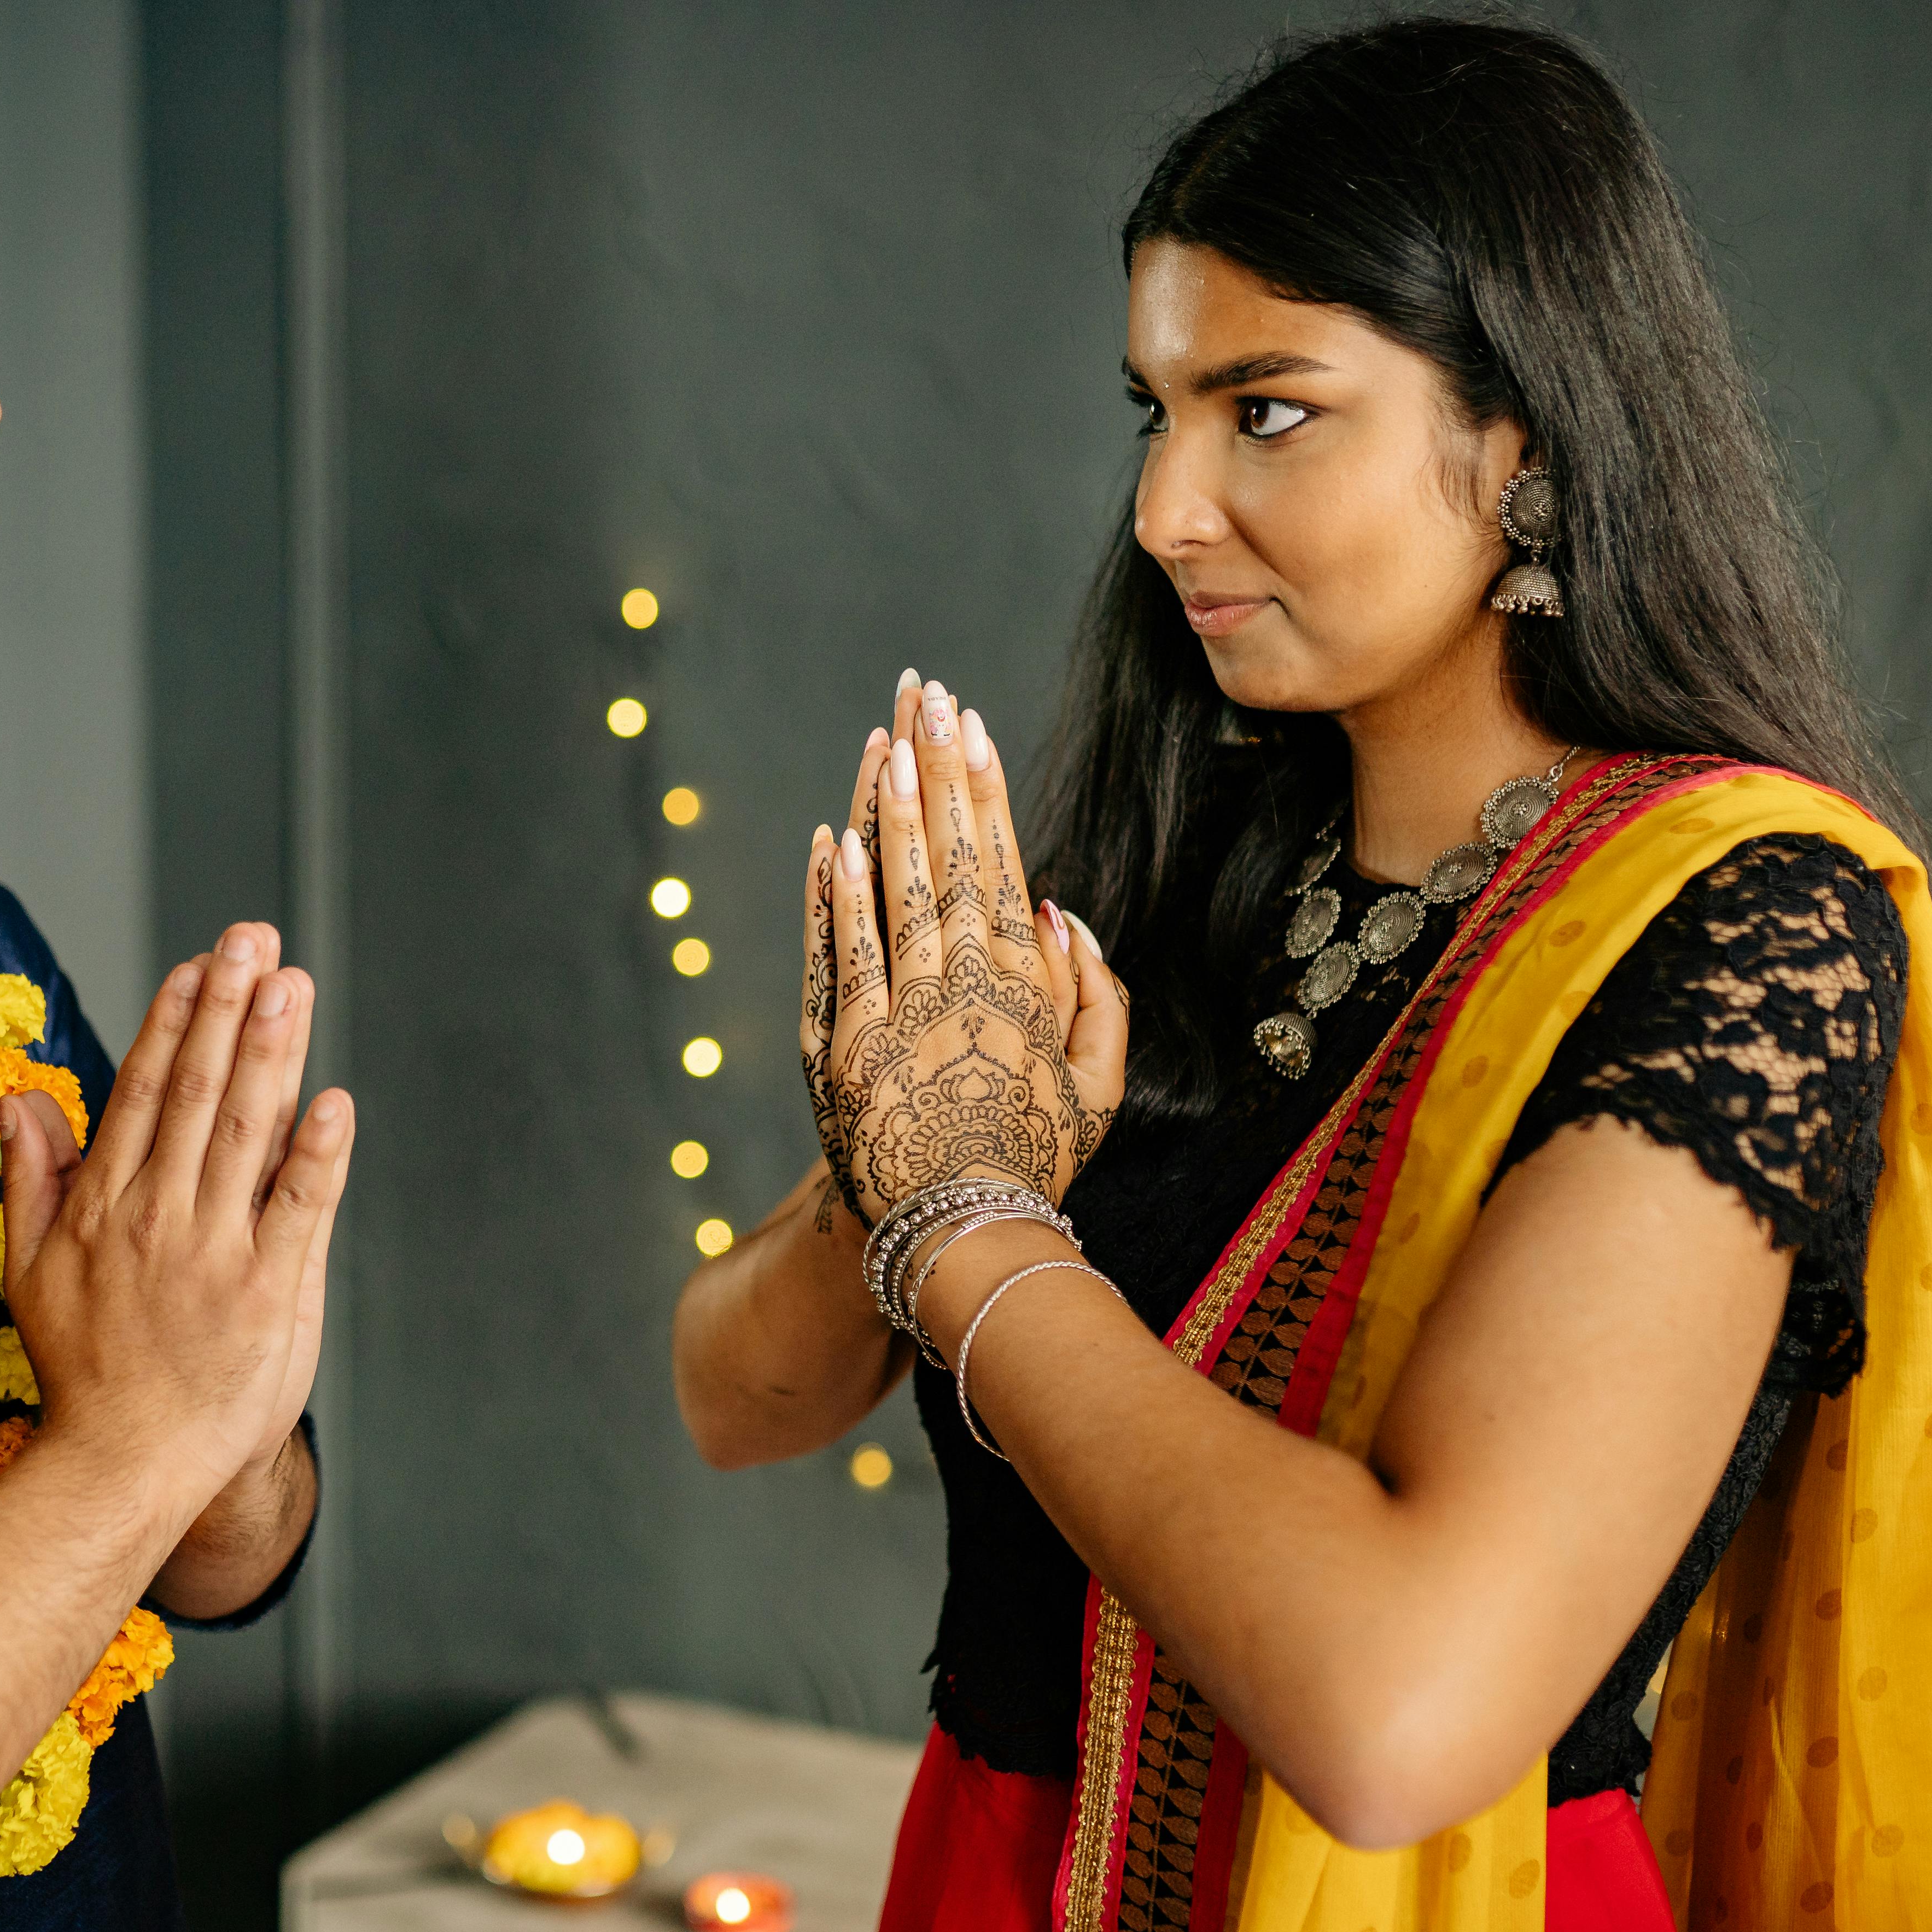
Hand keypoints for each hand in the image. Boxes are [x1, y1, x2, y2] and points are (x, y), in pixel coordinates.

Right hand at [0, 924, 352, 1504]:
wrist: (124, 1465)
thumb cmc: (83, 1367)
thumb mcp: (30, 1270)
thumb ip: (32, 1179)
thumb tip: (15, 1098)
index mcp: (105, 1205)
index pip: (145, 1091)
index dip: (176, 1020)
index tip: (201, 963)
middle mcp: (157, 1217)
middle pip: (200, 1091)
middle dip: (227, 1008)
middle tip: (254, 938)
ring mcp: (214, 1253)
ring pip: (247, 1132)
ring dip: (271, 1053)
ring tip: (291, 985)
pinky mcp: (267, 1293)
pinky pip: (297, 1210)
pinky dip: (317, 1154)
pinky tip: (335, 1101)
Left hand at [808, 673, 1125, 1219]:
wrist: (965, 1237)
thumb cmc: (1034, 1160)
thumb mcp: (1099, 1086)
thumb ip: (1096, 997)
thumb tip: (1062, 910)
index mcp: (1024, 987)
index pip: (998, 861)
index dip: (981, 788)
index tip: (970, 724)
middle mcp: (965, 987)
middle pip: (946, 857)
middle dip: (936, 770)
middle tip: (927, 695)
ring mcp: (902, 1014)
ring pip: (895, 893)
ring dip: (889, 812)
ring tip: (885, 739)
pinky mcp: (846, 1047)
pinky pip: (841, 956)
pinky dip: (836, 897)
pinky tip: (832, 841)